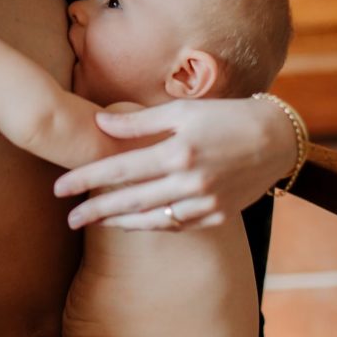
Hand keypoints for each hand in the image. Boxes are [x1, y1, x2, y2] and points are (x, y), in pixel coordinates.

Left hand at [54, 97, 298, 229]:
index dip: (87, 179)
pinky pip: (177, 225)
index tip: (60, 188)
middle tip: (68, 219)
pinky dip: (152, 226)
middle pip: (130, 200)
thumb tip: (100, 122)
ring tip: (93, 223)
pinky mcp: (217, 216)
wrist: (277, 140)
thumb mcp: (183, 110)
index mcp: (177, 151)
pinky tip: (133, 223)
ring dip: (119, 223)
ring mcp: (205, 202)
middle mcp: (189, 181)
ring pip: (152, 220)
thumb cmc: (227, 117)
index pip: (120, 168)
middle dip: (95, 211)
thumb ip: (139, 121)